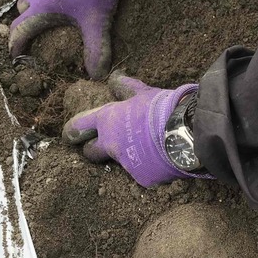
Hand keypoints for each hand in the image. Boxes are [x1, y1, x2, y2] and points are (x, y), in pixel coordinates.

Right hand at [9, 0, 139, 79]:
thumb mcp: (96, 24)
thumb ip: (97, 50)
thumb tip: (97, 75)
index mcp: (42, 10)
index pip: (20, 31)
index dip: (16, 45)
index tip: (15, 56)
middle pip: (23, 11)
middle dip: (25, 25)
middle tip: (33, 36)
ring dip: (36, 7)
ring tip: (49, 17)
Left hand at [62, 72, 208, 185]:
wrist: (187, 132)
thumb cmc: (164, 108)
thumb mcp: (144, 93)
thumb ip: (126, 88)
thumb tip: (114, 79)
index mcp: (108, 121)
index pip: (79, 126)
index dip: (72, 130)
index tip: (70, 134)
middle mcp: (111, 145)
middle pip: (91, 153)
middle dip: (93, 150)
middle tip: (104, 147)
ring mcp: (126, 164)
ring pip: (120, 163)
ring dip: (128, 157)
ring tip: (147, 149)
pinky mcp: (142, 178)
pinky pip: (142, 173)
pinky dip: (150, 167)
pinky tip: (162, 159)